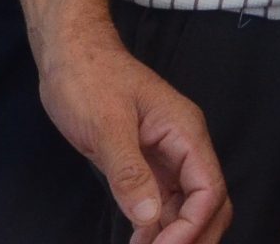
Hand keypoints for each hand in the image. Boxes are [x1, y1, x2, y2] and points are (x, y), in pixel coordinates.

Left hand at [40, 36, 230, 243]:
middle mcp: (183, 147)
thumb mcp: (106, 123)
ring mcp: (166, 156)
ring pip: (188, 206)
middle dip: (194, 236)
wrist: (70, 54)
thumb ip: (129, 170)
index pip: (208, 189)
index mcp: (185, 132)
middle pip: (209, 202)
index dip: (192, 226)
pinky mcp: (146, 163)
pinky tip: (140, 242)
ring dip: (175, 235)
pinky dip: (156, 227)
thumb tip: (148, 217)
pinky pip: (163, 202)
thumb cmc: (89, 78)